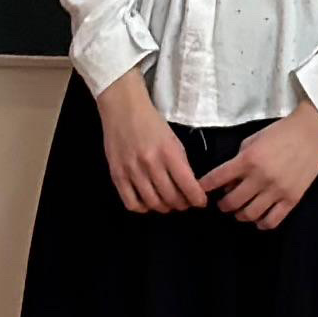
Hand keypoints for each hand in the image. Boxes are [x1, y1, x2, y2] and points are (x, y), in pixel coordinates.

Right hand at [96, 72, 208, 214]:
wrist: (123, 108)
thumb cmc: (151, 122)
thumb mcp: (173, 139)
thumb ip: (181, 164)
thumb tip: (188, 187)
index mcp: (169, 152)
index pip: (188, 185)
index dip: (197, 199)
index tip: (200, 202)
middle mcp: (150, 163)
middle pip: (171, 198)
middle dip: (182, 204)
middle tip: (184, 202)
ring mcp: (132, 170)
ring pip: (153, 203)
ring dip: (164, 207)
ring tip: (167, 203)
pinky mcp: (117, 174)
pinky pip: (131, 203)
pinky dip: (143, 207)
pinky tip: (148, 201)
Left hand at [201, 105, 317, 230]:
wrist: (312, 134)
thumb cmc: (280, 133)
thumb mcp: (253, 140)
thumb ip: (238, 160)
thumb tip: (227, 181)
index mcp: (248, 160)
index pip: (217, 179)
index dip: (204, 187)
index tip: (199, 190)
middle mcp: (260, 178)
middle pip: (231, 202)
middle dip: (223, 204)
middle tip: (223, 202)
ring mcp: (276, 191)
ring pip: (249, 214)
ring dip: (239, 215)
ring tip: (240, 210)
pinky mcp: (292, 199)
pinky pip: (272, 221)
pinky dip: (261, 223)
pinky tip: (258, 218)